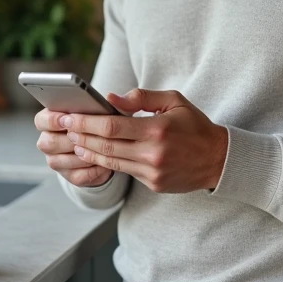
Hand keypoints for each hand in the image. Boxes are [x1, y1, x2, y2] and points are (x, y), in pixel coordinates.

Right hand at [34, 108, 112, 187]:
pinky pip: (76, 176)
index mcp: (50, 122)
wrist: (106, 146)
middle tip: (84, 137)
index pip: (41, 120)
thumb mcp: (98, 110)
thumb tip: (109, 99)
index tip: (67, 119)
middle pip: (47, 143)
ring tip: (99, 150)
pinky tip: (103, 164)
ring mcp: (56, 160)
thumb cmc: (98, 122)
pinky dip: (92, 171)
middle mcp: (48, 141)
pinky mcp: (69, 175)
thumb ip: (97, 105)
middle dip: (67, 140)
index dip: (52, 120)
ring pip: (59, 162)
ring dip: (80, 156)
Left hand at [62, 89, 228, 193]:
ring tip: (73, 141)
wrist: (218, 159)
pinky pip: (124, 171)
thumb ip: (141, 98)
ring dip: (88, 151)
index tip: (70, 116)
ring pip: (110, 161)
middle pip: (105, 146)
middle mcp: (153, 153)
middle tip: (64, 127)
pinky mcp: (153, 184)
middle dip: (80, 136)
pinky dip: (106, 162)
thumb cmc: (194, 126)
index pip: (112, 127)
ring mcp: (152, 172)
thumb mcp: (173, 101)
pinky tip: (94, 154)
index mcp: (158, 129)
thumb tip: (110, 98)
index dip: (87, 122)